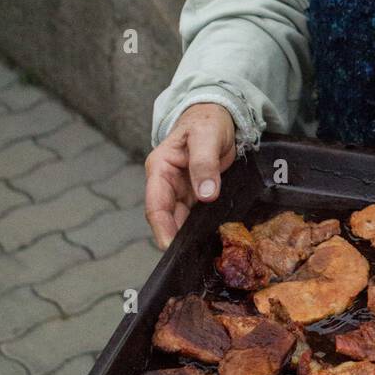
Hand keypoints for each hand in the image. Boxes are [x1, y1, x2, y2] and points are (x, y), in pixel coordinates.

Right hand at [145, 104, 236, 250]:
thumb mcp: (206, 137)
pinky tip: (213, 239)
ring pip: (181, 220)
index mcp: (160, 168)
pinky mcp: (196, 195)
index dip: (162, 229)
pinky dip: (202, 227)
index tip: (170, 248)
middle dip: (176, 239)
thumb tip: (206, 196)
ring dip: (190, 236)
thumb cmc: (207, 121)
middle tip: (191, 259)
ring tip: (202, 254)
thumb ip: (204, 164)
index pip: (156, 205)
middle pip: (167, 218)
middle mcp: (167, 183)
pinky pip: (196, 215)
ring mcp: (181, 190)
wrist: (219, 115)